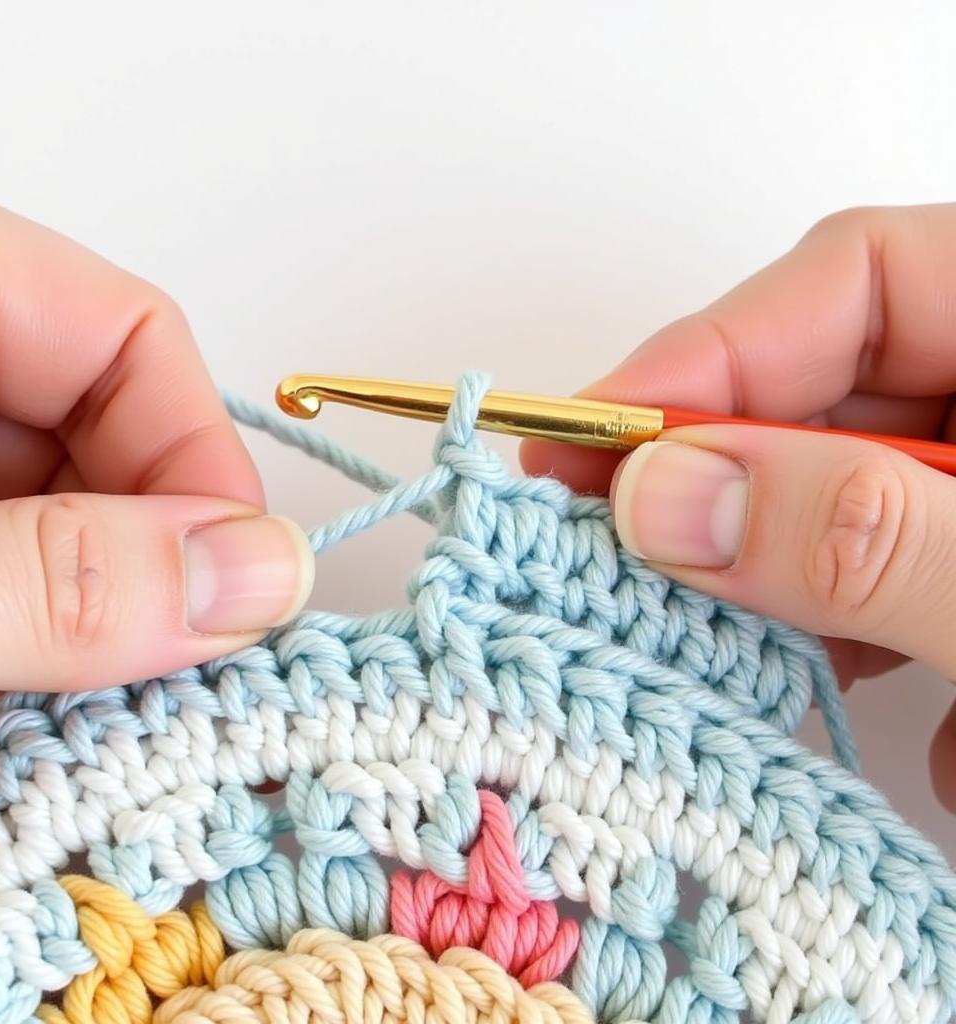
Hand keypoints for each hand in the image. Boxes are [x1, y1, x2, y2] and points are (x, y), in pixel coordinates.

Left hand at [0, 179, 312, 726]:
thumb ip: (59, 576)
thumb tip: (261, 578)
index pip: (130, 338)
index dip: (201, 467)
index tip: (232, 599)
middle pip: (102, 452)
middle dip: (140, 580)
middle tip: (152, 696)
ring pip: (52, 541)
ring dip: (75, 645)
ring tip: (62, 735)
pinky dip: (8, 674)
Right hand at [522, 204, 955, 811]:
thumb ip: (868, 540)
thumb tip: (666, 503)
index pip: (857, 278)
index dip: (707, 354)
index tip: (581, 445)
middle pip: (824, 398)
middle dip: (715, 483)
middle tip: (596, 548)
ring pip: (841, 507)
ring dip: (778, 588)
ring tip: (701, 646)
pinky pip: (893, 591)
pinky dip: (858, 654)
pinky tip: (865, 714)